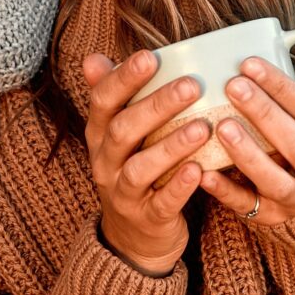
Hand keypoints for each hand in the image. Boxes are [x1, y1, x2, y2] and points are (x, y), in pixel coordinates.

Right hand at [83, 51, 209, 276]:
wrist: (132, 238)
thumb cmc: (133, 169)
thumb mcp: (117, 135)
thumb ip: (111, 96)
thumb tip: (92, 57)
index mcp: (99, 135)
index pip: (102, 101)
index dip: (123, 79)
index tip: (149, 57)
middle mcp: (105, 162)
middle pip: (123, 130)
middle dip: (156, 106)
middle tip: (191, 85)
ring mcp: (123, 193)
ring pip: (141, 168)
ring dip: (171, 146)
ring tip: (202, 128)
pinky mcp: (146, 220)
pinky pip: (161, 203)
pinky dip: (179, 187)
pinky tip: (199, 171)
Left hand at [200, 57, 294, 228]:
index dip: (282, 88)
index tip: (249, 64)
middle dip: (264, 114)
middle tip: (233, 87)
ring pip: (276, 181)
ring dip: (248, 154)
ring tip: (222, 126)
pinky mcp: (273, 217)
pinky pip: (248, 207)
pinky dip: (225, 191)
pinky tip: (204, 173)